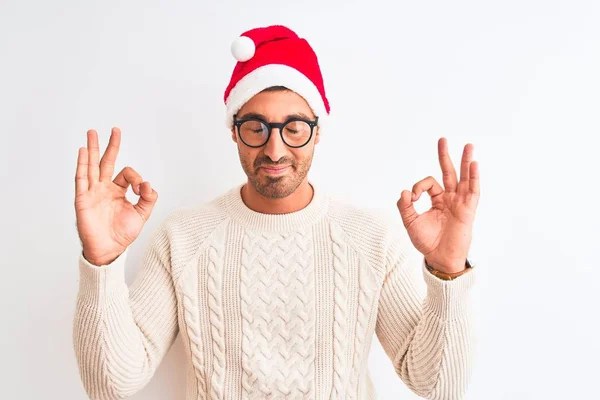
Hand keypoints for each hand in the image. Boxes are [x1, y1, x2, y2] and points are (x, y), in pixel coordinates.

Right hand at [75, 127, 157, 264]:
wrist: (110, 249)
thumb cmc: (123, 234)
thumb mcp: (142, 214)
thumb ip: (148, 198)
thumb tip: (148, 183)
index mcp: (118, 191)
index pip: (127, 174)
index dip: (136, 177)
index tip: (141, 188)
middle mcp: (105, 188)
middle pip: (107, 162)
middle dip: (111, 145)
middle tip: (115, 129)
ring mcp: (93, 192)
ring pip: (92, 166)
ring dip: (92, 149)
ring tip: (92, 132)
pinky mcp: (83, 199)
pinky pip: (81, 178)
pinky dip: (82, 164)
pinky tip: (83, 151)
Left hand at [396, 138, 479, 273]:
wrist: (439, 258)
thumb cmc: (427, 242)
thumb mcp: (411, 223)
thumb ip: (405, 206)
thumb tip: (404, 191)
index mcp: (437, 200)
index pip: (428, 183)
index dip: (418, 186)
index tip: (412, 197)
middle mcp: (450, 198)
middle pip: (449, 172)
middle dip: (445, 156)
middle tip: (442, 139)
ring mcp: (460, 203)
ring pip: (464, 178)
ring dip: (466, 162)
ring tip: (468, 145)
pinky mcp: (468, 210)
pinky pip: (473, 191)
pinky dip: (474, 178)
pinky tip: (474, 164)